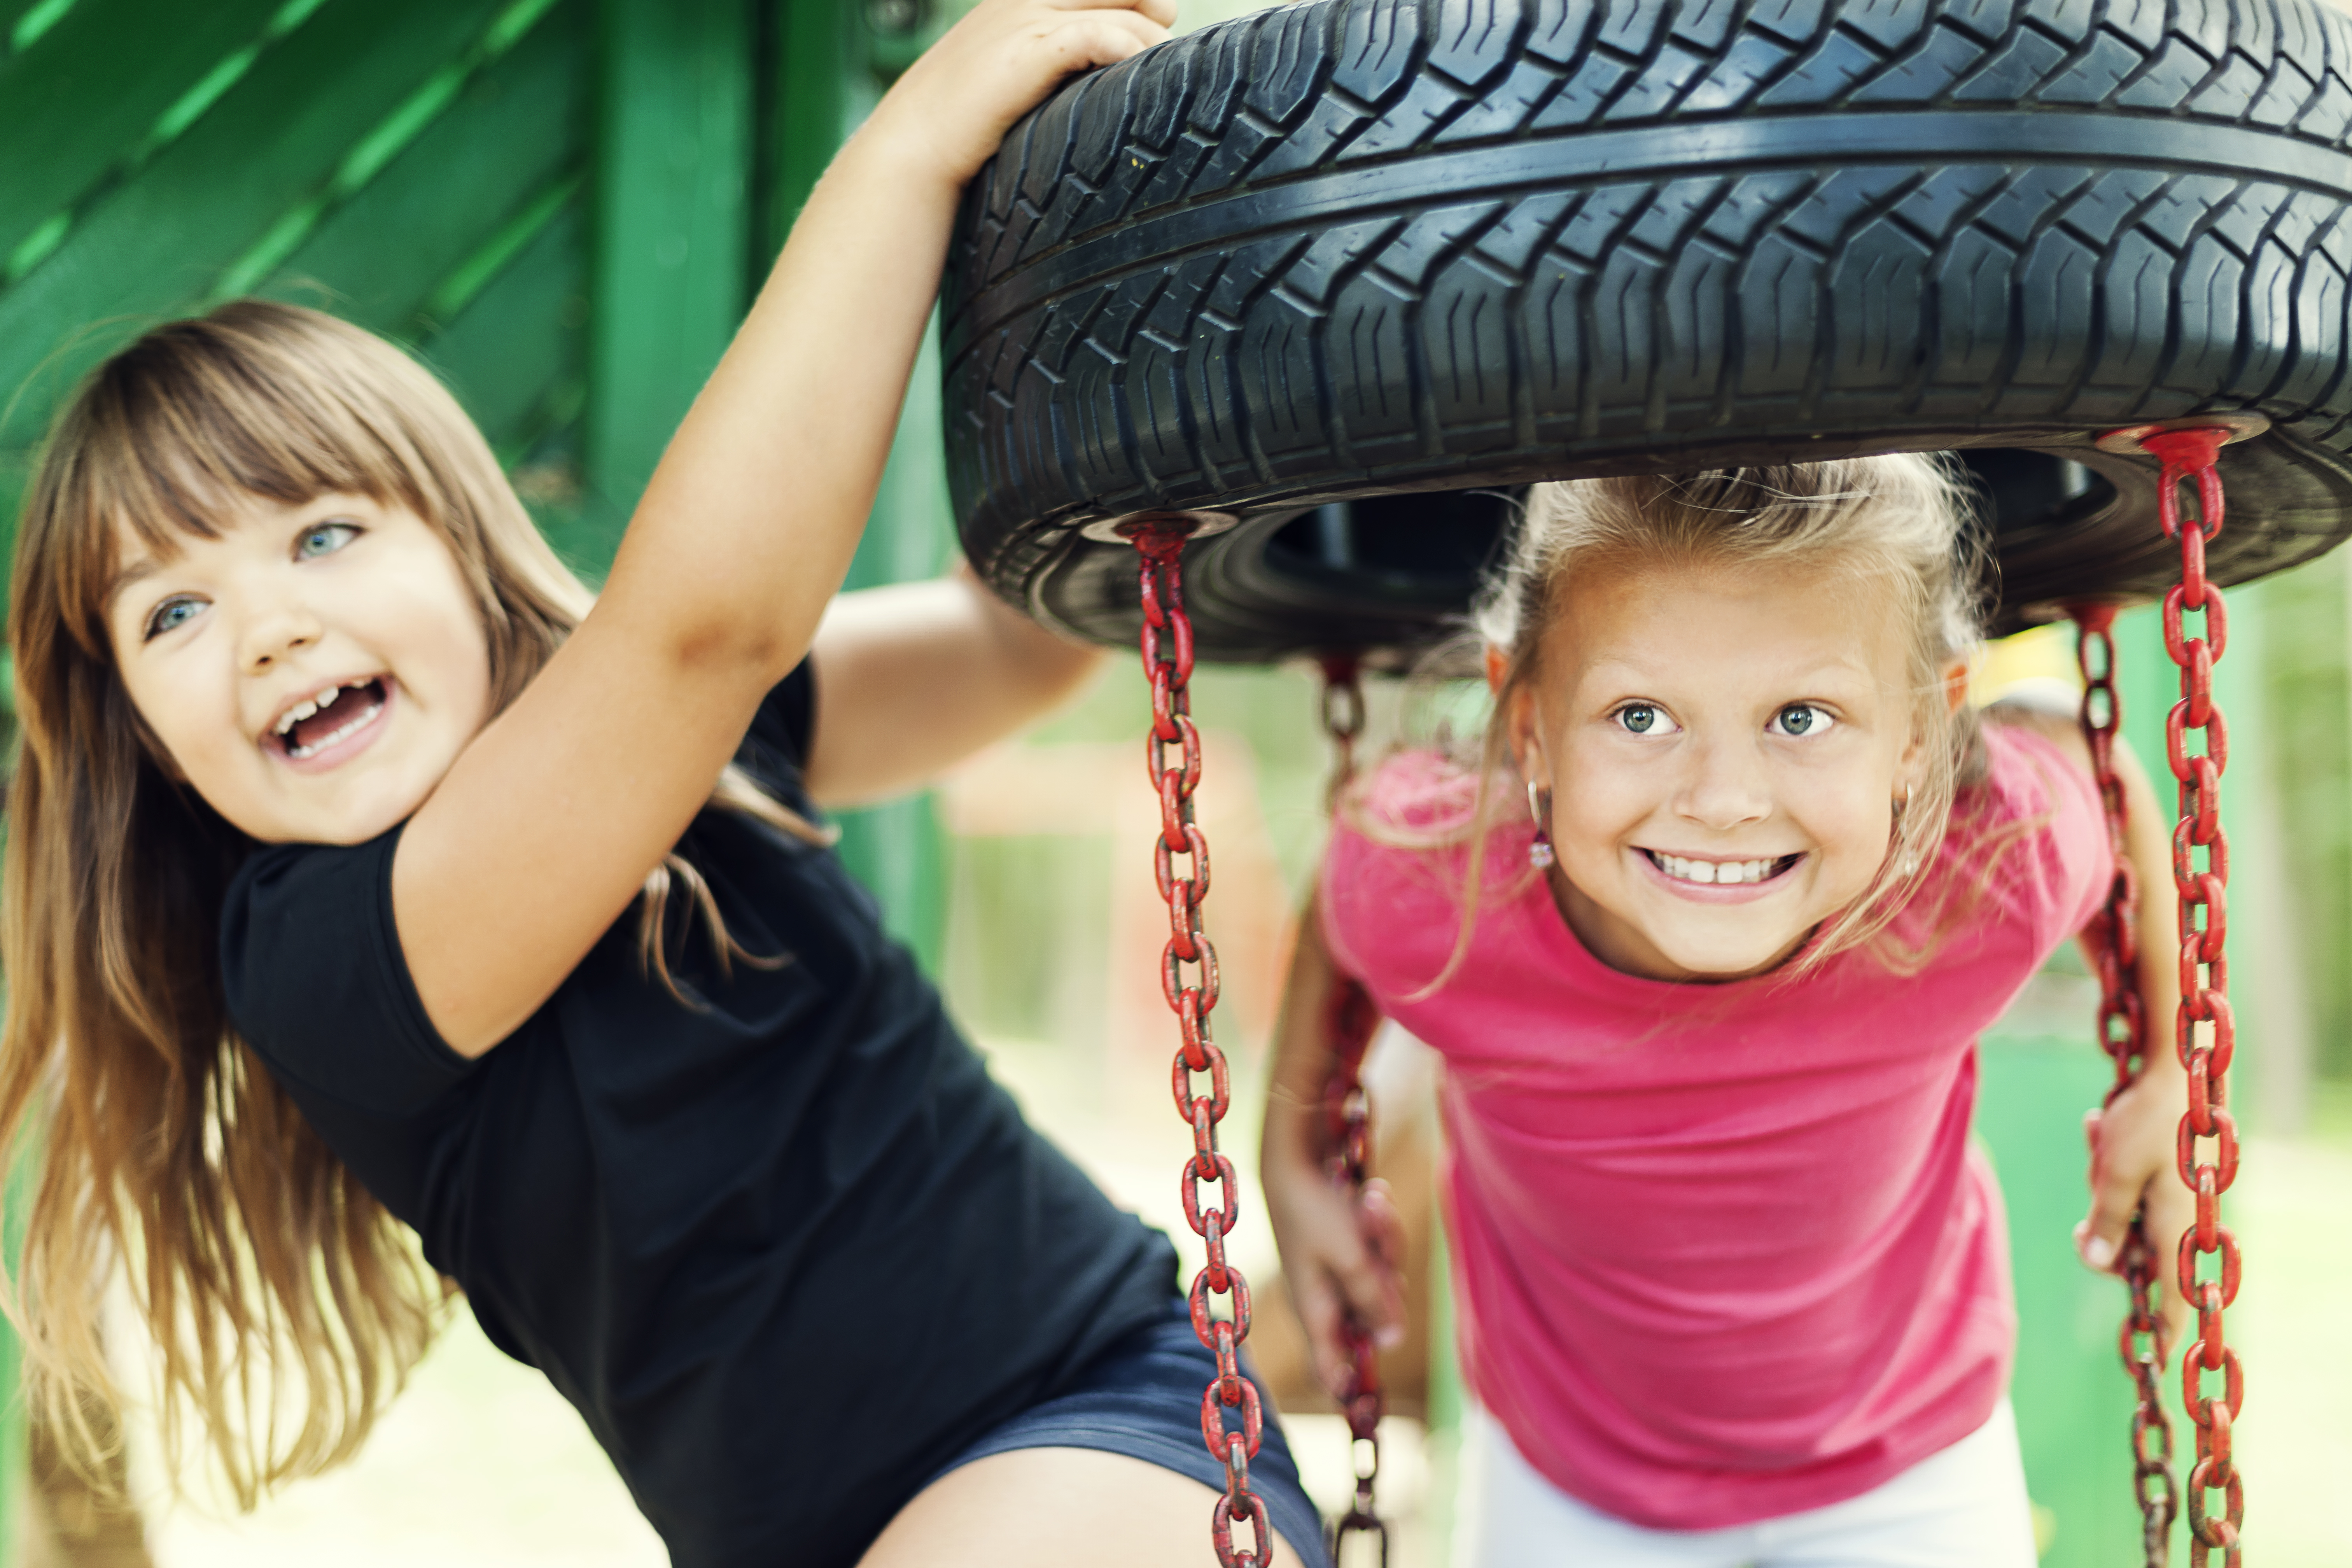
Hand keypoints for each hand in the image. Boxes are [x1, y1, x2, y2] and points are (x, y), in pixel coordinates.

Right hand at [864, 0, 1176, 190]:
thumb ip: (1044, 65)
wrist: (912, 146)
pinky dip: (1129, 46)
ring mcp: (1025, 20)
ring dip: (1150, 37)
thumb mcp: (1004, 80)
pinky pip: (1098, 33)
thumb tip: (1089, 79)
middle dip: (1149, 4)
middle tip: (1167, 32)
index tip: (1158, 16)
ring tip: (1166, 68)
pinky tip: (1143, 68)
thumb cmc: (958, 126)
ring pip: (1117, 8)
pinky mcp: (1030, 50)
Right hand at [1262, 1148, 1407, 1402]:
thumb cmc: (1314, 1211)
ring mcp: (1336, 1270)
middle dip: (1384, 1275)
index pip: (1328, 1367)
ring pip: (1382, 1276)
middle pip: (1374, 1315)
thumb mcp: (1351, 1259)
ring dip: (1384, 1238)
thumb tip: (1393, 1340)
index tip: (1367, 1403)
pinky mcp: (1346, 1246)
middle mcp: (1325, 1296)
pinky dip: (1378, 1224)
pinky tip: (1371, 1196)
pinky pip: (1378, 1248)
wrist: (1295, 1157)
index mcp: (1315, 1310)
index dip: (1348, 1385)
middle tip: (1376, 1237)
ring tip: (1371, 1202)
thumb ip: (1375, 1301)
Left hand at [2075, 1060, 2194, 1348]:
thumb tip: (2096, 1262)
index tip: (2153, 1360)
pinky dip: (2103, 1158)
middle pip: (2130, 1251)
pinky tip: (2099, 1126)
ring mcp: (2167, 1196)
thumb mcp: (2115, 1172)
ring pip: (2117, 1212)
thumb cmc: (2147, 1120)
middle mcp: (2178, 1216)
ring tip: (2100, 1135)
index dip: (2164, 1328)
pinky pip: (2117, 1182)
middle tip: (2083, 1201)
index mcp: (2177, 1224)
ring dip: (2098, 1179)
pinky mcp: (2157, 1176)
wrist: (2169, 1068)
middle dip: (2099, 1224)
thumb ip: (2106, 1220)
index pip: (2176, 1295)